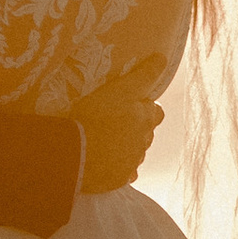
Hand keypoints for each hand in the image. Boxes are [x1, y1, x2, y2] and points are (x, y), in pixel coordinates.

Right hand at [71, 53, 165, 195]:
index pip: (156, 110)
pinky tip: (103, 160)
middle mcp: (144, 142)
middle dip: (136, 126)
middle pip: (146, 132)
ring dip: (126, 146)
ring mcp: (132, 162)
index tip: (128, 103)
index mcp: (146, 119)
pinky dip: (118, 166)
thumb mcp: (118, 90)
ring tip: (105, 139)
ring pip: (135, 152)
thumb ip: (142, 76)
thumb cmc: (94, 117)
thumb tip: (163, 59)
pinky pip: (124, 171)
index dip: (145, 106)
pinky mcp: (119, 179)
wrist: (74, 153)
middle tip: (113, 120)